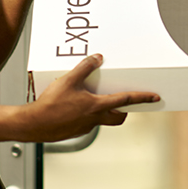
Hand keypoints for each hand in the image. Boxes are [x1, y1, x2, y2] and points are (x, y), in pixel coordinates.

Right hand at [25, 54, 160, 141]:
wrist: (33, 125)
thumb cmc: (50, 105)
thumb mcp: (68, 80)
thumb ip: (85, 67)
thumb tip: (97, 58)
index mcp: (96, 106)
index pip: (125, 100)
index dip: (142, 97)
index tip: (154, 97)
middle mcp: (94, 119)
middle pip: (118, 117)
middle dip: (126, 110)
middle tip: (127, 102)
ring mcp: (85, 127)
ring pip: (103, 120)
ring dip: (105, 111)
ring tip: (96, 98)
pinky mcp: (74, 131)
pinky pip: (87, 122)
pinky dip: (88, 114)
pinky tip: (75, 106)